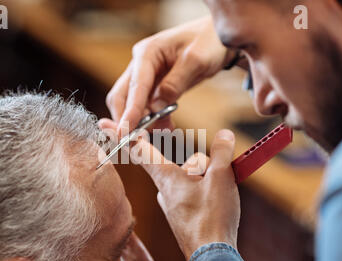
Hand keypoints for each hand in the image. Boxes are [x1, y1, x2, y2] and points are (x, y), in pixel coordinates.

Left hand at [99, 118, 240, 260]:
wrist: (211, 257)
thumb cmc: (212, 217)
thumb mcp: (221, 177)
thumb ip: (221, 152)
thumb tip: (224, 134)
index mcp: (165, 177)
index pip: (139, 150)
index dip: (123, 134)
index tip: (104, 123)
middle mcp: (163, 189)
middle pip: (176, 163)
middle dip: (196, 164)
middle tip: (210, 172)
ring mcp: (171, 204)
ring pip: (186, 178)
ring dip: (203, 178)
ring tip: (219, 191)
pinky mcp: (181, 215)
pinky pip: (190, 193)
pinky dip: (204, 191)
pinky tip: (215, 201)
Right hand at [106, 16, 230, 134]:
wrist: (219, 39)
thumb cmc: (209, 42)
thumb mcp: (196, 61)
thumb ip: (175, 84)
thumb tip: (155, 107)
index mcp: (147, 52)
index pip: (134, 86)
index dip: (130, 111)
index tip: (126, 132)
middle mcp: (140, 64)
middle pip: (121, 97)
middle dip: (127, 119)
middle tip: (138, 140)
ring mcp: (145, 76)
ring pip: (130, 105)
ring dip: (142, 122)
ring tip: (165, 130)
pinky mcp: (153, 87)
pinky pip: (145, 108)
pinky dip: (152, 120)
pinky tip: (166, 126)